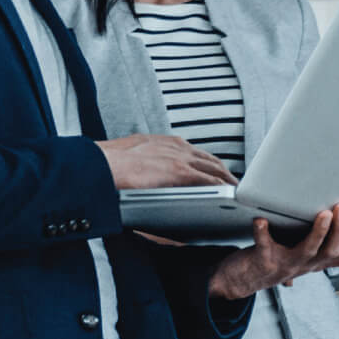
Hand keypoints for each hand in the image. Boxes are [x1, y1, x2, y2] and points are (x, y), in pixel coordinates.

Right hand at [96, 134, 235, 190]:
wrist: (103, 164)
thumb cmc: (111, 163)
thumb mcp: (135, 154)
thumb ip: (148, 160)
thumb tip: (147, 169)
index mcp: (166, 142)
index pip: (196, 153)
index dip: (209, 163)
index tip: (216, 171)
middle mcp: (177, 147)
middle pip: (211, 159)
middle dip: (224, 172)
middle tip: (234, 184)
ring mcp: (180, 158)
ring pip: (215, 168)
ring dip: (228, 180)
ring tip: (236, 192)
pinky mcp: (180, 172)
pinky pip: (209, 180)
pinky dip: (222, 187)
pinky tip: (228, 195)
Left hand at [208, 205, 338, 300]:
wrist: (246, 280)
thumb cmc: (284, 261)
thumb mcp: (317, 259)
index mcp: (322, 260)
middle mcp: (308, 263)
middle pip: (332, 251)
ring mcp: (286, 263)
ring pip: (307, 250)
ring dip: (316, 233)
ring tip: (324, 214)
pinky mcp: (264, 260)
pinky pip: (264, 245)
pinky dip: (262, 232)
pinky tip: (261, 220)